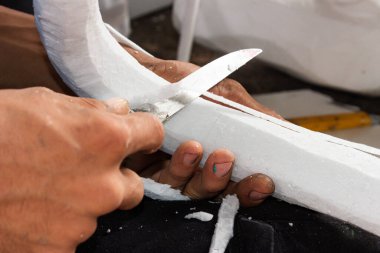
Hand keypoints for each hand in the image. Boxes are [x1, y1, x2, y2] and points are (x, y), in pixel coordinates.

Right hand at [0, 87, 162, 252]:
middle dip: (116, 178)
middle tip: (83, 170)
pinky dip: (60, 225)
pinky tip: (33, 210)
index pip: (152, 134)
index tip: (140, 136)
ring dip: (86, 202)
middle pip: (134, 185)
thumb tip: (119, 111)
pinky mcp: (58, 250)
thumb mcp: (43, 103)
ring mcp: (82, 222)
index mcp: (105, 139)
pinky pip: (73, 236)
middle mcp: (103, 184)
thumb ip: (91, 109)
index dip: (145, 133)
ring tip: (47, 189)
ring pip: (102, 212)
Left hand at [124, 46, 275, 205]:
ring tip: (199, 149)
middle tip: (228, 162)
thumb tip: (284, 130)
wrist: (139, 73)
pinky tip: (184, 150)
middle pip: (217, 192)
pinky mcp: (146, 174)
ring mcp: (172, 172)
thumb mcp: (221, 93)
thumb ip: (250, 113)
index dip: (250, 187)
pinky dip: (176, 171)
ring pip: (191, 190)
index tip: (264, 181)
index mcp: (216, 153)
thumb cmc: (180, 83)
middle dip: (227, 185)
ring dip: (201, 176)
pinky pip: (163, 184)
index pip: (237, 181)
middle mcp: (196, 168)